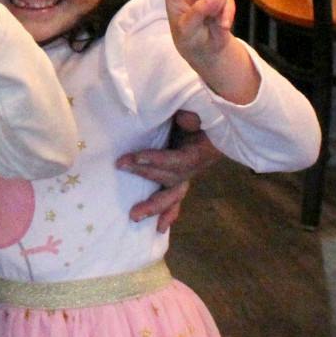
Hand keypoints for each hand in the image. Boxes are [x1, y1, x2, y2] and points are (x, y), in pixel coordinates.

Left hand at [117, 111, 222, 230]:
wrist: (214, 123)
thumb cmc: (201, 113)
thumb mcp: (198, 108)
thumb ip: (193, 114)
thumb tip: (183, 118)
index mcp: (200, 151)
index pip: (177, 160)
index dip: (157, 160)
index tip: (134, 158)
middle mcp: (194, 167)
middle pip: (171, 178)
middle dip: (145, 174)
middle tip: (121, 166)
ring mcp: (186, 176)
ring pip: (172, 195)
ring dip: (154, 206)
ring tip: (134, 216)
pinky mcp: (179, 179)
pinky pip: (174, 199)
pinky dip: (168, 214)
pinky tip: (158, 228)